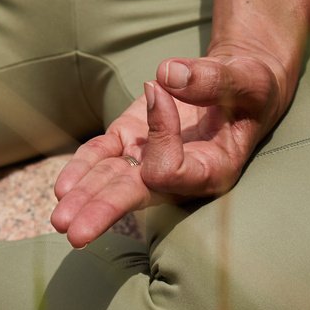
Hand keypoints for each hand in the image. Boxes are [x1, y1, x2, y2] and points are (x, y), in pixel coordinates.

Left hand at [51, 49, 289, 247]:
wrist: (237, 86)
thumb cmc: (250, 88)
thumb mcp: (246, 78)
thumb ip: (213, 79)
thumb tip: (166, 75)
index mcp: (213, 169)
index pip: (172, 169)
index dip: (160, 135)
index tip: (159, 93)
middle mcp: (179, 176)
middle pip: (137, 196)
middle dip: (104, 210)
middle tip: (74, 234)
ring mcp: (150, 161)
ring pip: (112, 183)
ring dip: (84, 198)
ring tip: (58, 221)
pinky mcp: (131, 143)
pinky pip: (102, 157)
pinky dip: (82, 167)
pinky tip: (62, 189)